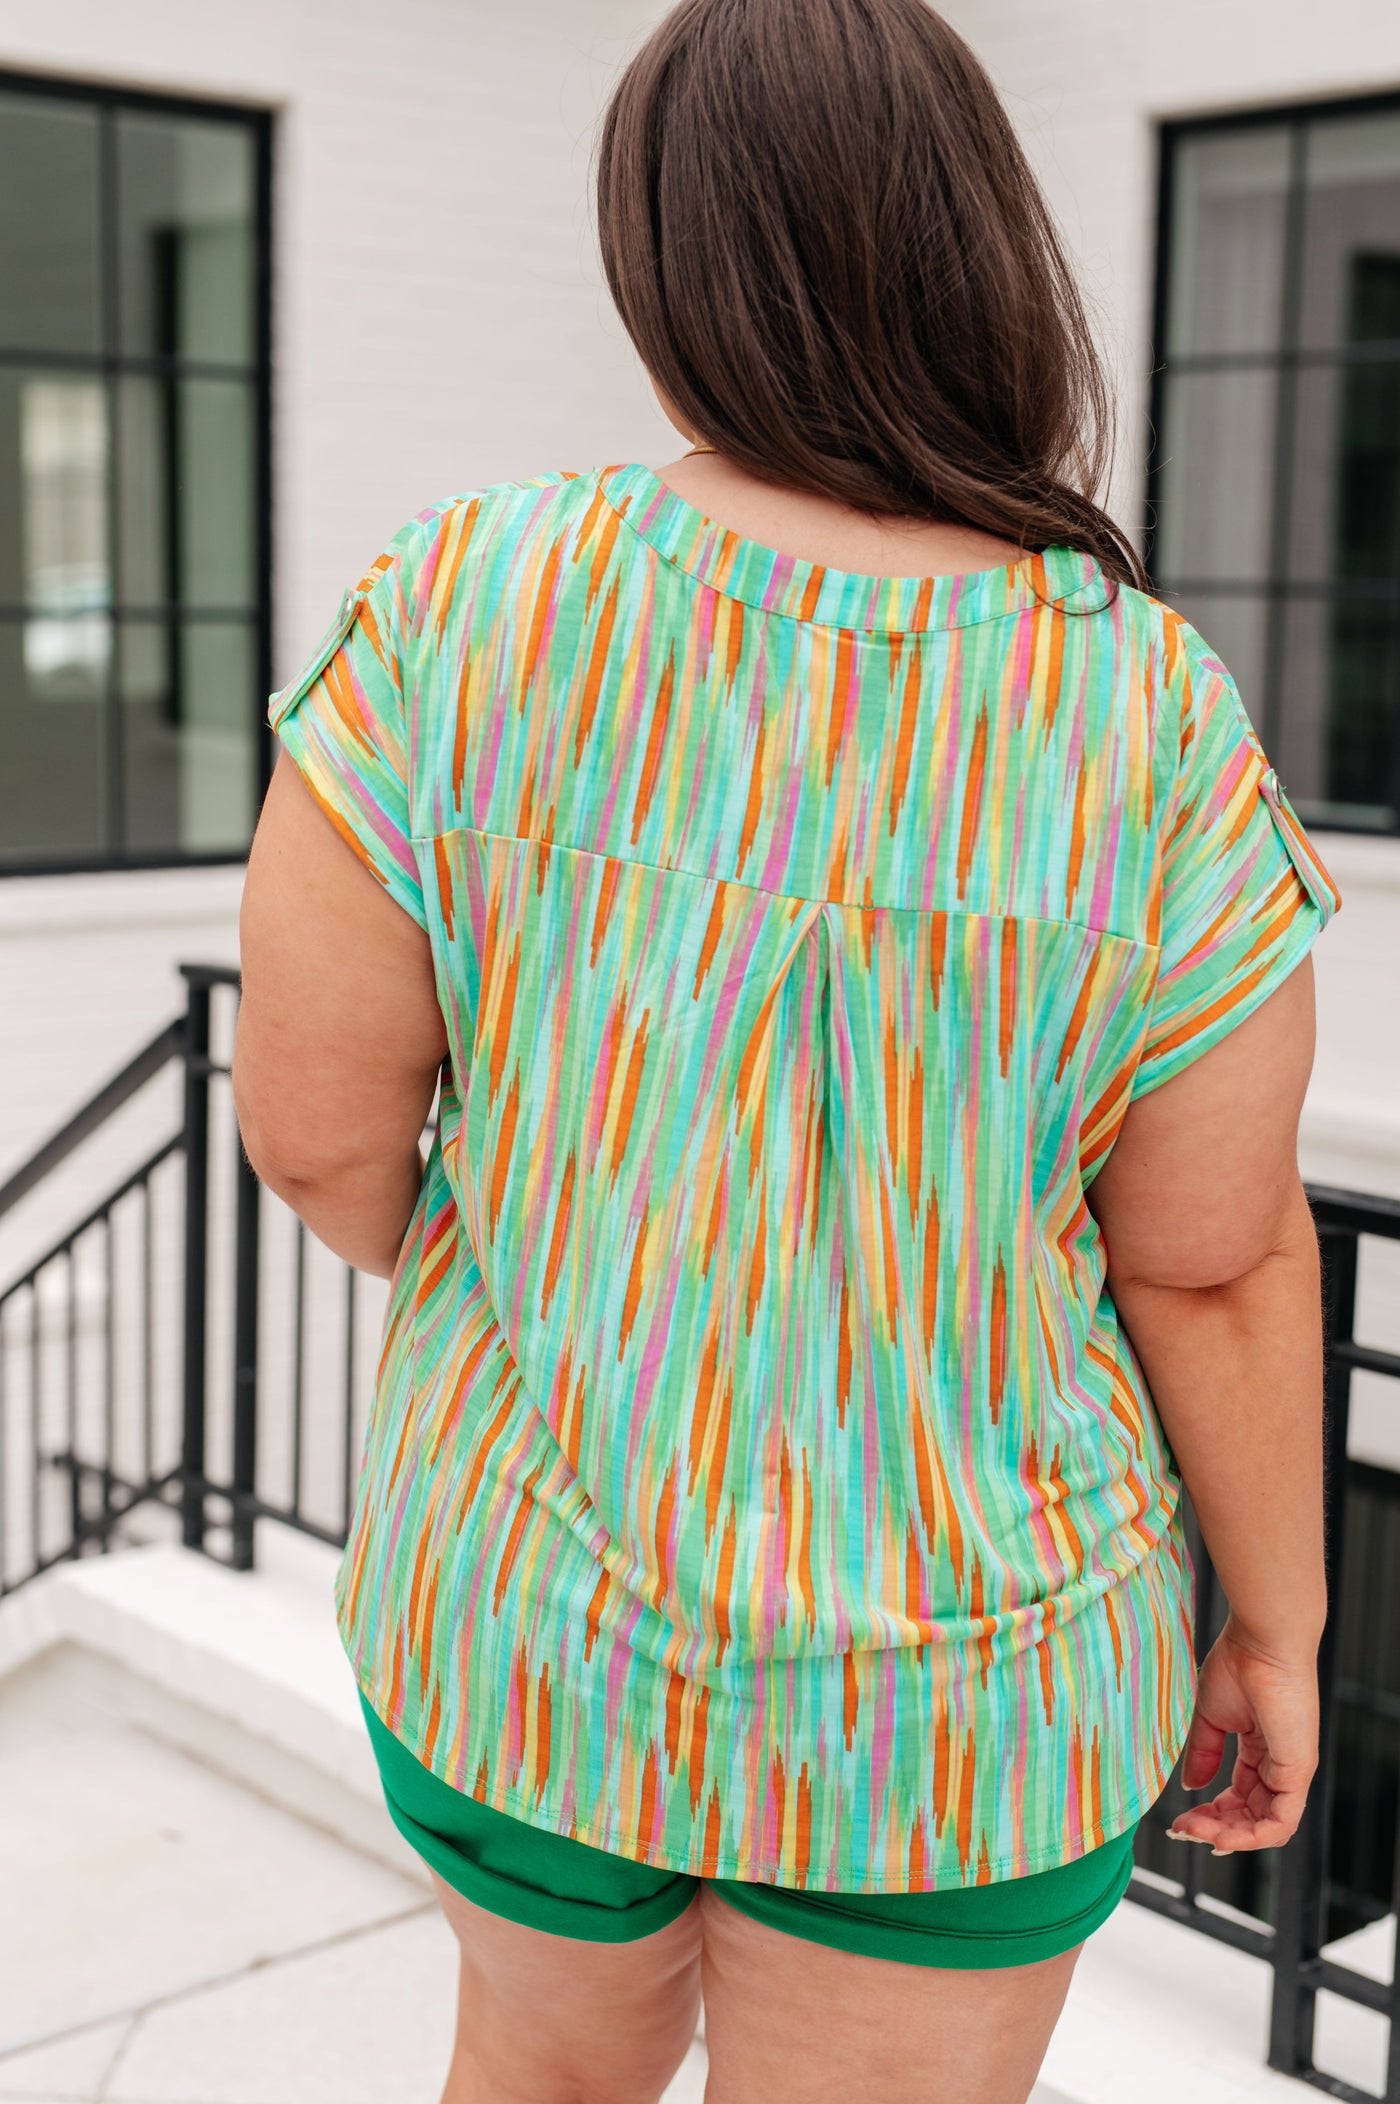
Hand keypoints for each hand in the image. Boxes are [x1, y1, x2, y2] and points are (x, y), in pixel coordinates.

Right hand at [1167, 1617, 1319, 1853]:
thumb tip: (1191, 1786)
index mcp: (1260, 1750)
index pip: (1239, 1796)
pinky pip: (1281, 1822)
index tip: (1180, 1819)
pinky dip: (1252, 1837)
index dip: (1211, 1813)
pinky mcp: (1298, 1771)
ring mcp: (1291, 1770)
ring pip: (1266, 1826)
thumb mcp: (1211, 1716)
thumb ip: (1203, 1753)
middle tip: (1184, 1828)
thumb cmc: (1239, 1664)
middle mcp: (1279, 1764)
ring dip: (1230, 1837)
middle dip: (1215, 1828)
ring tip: (1197, 1832)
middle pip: (1250, 1816)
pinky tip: (1222, 1836)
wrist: (1262, 1642)